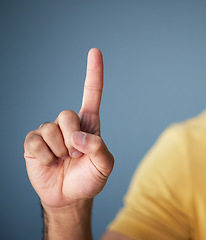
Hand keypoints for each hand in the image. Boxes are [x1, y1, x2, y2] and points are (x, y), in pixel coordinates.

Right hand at [24, 48, 113, 207]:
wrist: (70, 196)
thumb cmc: (89, 178)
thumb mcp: (104, 165)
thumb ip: (99, 148)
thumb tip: (78, 136)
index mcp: (89, 124)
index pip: (91, 94)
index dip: (93, 73)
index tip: (95, 51)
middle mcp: (69, 124)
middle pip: (67, 114)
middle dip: (72, 139)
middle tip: (76, 155)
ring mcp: (50, 132)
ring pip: (50, 129)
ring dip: (59, 151)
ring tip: (63, 160)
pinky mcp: (34, 142)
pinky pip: (36, 141)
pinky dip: (45, 157)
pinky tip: (50, 163)